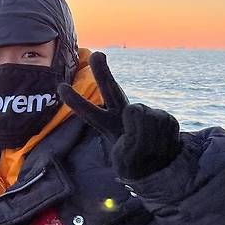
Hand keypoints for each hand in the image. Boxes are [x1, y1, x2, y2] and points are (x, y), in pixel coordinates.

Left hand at [57, 52, 180, 179]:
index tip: (61, 87)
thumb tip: (137, 113)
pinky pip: (161, 121)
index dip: (76, 101)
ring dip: (146, 134)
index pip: (89, 112)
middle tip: (97, 54)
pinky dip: (163, 136)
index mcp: (108, 125)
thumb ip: (132, 137)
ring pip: (140, 114)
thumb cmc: (138, 165)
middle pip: (111, 89)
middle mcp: (124, 114)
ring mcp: (144, 113)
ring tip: (150, 148)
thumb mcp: (128, 160)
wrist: (163, 170)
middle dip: (103, 72)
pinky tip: (164, 143)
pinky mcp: (164, 116)